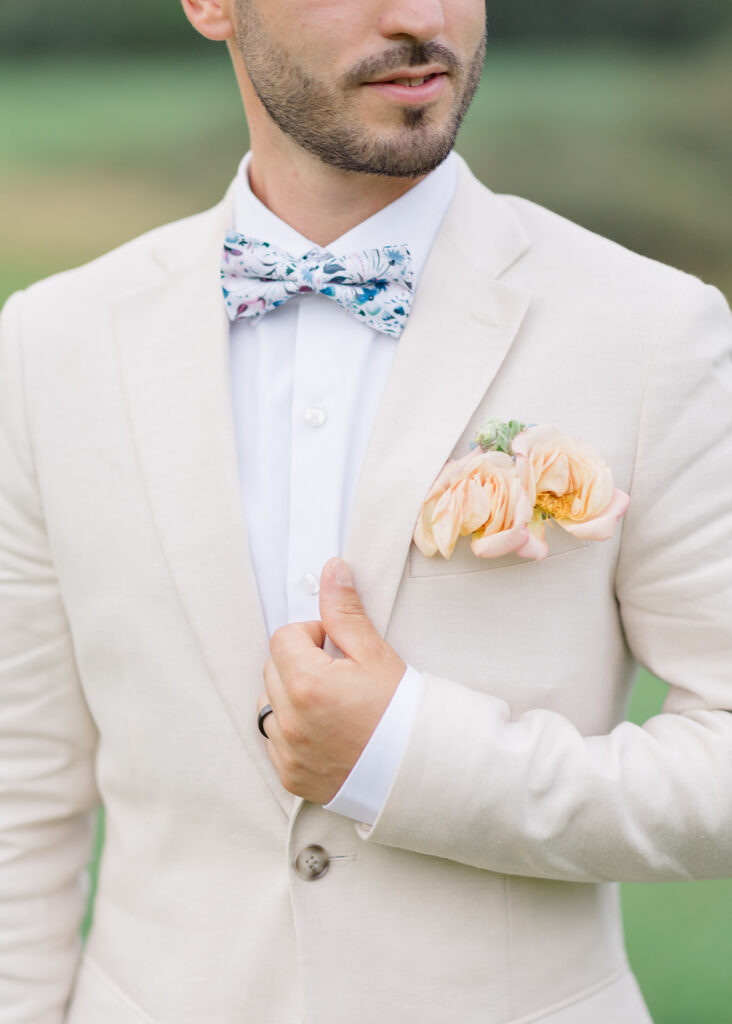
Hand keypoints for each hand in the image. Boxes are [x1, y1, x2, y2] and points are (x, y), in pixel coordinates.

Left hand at [256, 556, 405, 803]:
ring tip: (330, 705)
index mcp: (307, 683)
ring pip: (269, 706)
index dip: (312, 636)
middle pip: (273, 669)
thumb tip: (331, 570)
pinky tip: (326, 731)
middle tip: (338, 675)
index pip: (284, 637)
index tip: (337, 650)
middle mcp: (290, 720)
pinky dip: (292, 732)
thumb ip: (345, 611)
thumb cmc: (402, 711)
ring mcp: (289, 752)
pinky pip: (275, 742)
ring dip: (290, 698)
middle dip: (299, 664)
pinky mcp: (291, 775)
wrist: (419, 769)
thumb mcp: (375, 654)